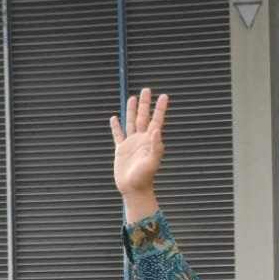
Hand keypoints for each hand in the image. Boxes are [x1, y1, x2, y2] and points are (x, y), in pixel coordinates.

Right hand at [109, 88, 167, 217]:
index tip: (164, 96)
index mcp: (150, 141)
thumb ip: (156, 147)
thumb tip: (157, 131)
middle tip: (147, 89)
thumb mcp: (152, 162)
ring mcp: (131, 143)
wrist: (133, 189)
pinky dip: (116, 126)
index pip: (156, 120)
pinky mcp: (121, 149)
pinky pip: (118, 134)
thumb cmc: (144, 178)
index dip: (160, 108)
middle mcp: (141, 139)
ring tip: (133, 98)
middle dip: (145, 103)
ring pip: (131, 122)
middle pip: (143, 117)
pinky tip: (114, 118)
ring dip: (132, 110)